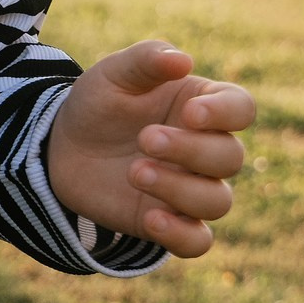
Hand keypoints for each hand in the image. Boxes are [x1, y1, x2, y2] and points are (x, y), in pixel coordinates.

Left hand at [45, 40, 253, 257]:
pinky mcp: (171, 222)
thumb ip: (147, 60)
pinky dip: (182, 236)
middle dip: (191, 150)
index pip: (242, 109)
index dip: (225, 113)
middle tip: (146, 138)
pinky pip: (198, 242)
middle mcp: (207, 150)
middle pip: (231, 157)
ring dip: (180, 189)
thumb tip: (183, 61)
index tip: (190, 113)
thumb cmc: (99, 104)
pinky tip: (151, 220)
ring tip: (135, 171)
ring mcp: (192, 189)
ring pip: (217, 201)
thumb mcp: (114, 74)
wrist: (61, 147)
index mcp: (204, 106)